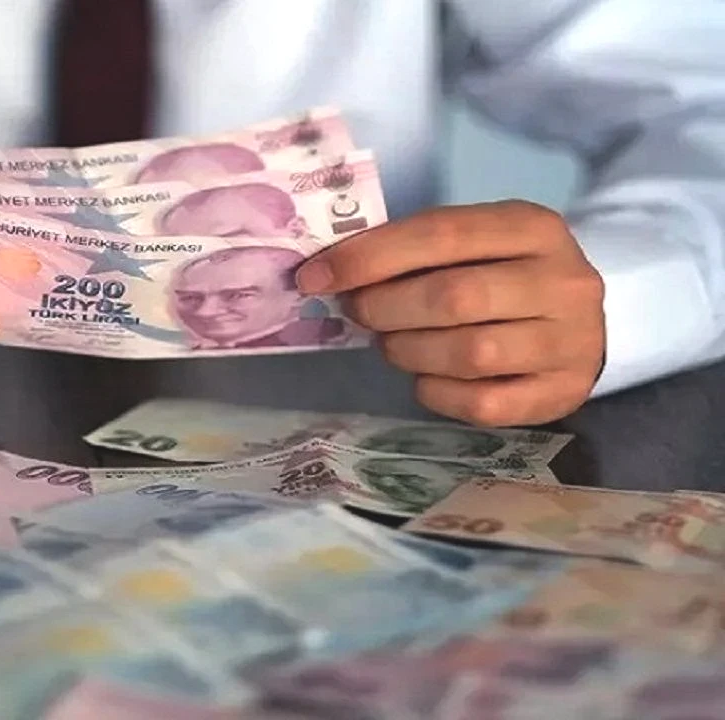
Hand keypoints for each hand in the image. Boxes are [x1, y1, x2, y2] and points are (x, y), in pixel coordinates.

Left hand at [296, 201, 604, 425]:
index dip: (369, 257)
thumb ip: (415, 250)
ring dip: (408, 351)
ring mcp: (570, 342)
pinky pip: (482, 404)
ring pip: (469, 354)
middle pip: (454, 297)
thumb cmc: (505, 276)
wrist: (580, 324)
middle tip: (359, 312)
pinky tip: (425, 379)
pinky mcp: (561, 393)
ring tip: (392, 344)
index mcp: (533, 228)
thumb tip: (330, 273)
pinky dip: (437, 394)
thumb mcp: (474, 244)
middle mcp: (562, 282)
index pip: (441, 234)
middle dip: (386, 308)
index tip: (316, 277)